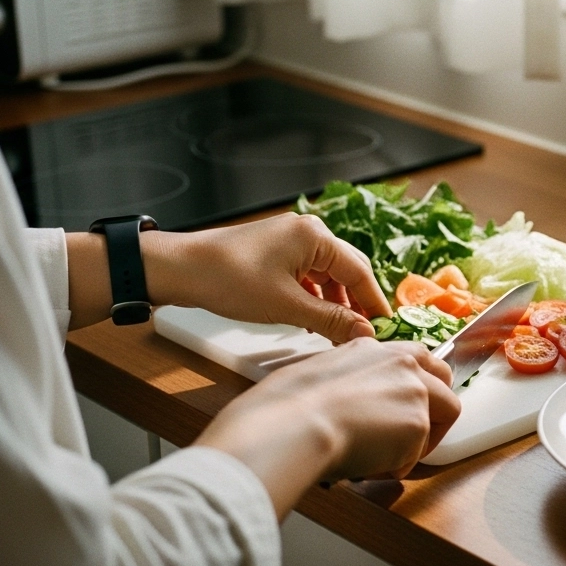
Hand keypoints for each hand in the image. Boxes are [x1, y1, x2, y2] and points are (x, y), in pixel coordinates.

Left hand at [140, 213, 391, 341]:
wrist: (179, 269)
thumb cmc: (229, 280)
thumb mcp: (287, 306)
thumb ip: (331, 320)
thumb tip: (365, 333)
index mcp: (316, 236)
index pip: (360, 272)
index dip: (374, 303)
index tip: (386, 328)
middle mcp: (308, 232)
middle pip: (347, 270)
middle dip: (356, 303)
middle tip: (366, 332)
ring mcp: (290, 239)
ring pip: (326, 274)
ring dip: (334, 303)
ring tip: (337, 332)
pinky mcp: (275, 251)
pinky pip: (307, 274)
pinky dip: (314, 297)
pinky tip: (311, 319)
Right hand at [194, 339, 460, 517]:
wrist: (292, 424)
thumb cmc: (287, 406)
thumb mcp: (321, 373)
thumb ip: (351, 379)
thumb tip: (351, 400)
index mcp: (377, 349)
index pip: (418, 359)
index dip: (420, 386)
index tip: (409, 406)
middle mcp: (404, 363)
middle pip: (446, 383)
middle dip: (437, 412)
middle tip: (413, 438)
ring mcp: (416, 391)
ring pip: (441, 419)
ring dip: (419, 442)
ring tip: (383, 458)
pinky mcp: (418, 423)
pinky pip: (417, 454)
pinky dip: (397, 466)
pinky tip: (367, 467)